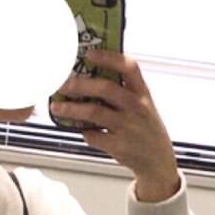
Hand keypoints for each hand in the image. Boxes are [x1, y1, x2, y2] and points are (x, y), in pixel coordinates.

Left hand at [49, 48, 180, 201]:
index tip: (89, 53)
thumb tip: (89, 78)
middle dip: (79, 85)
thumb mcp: (143, 106)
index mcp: (143, 93)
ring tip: (57, 107)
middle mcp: (137, 108)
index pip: (128, 67)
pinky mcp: (120, 147)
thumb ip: (124, 92)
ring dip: (71, 108)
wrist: (158, 161)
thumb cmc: (146, 130)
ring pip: (94, 112)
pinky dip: (85, 133)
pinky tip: (83, 131)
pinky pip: (95, 136)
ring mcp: (129, 128)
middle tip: (62, 84)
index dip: (108, 57)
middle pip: (105, 88)